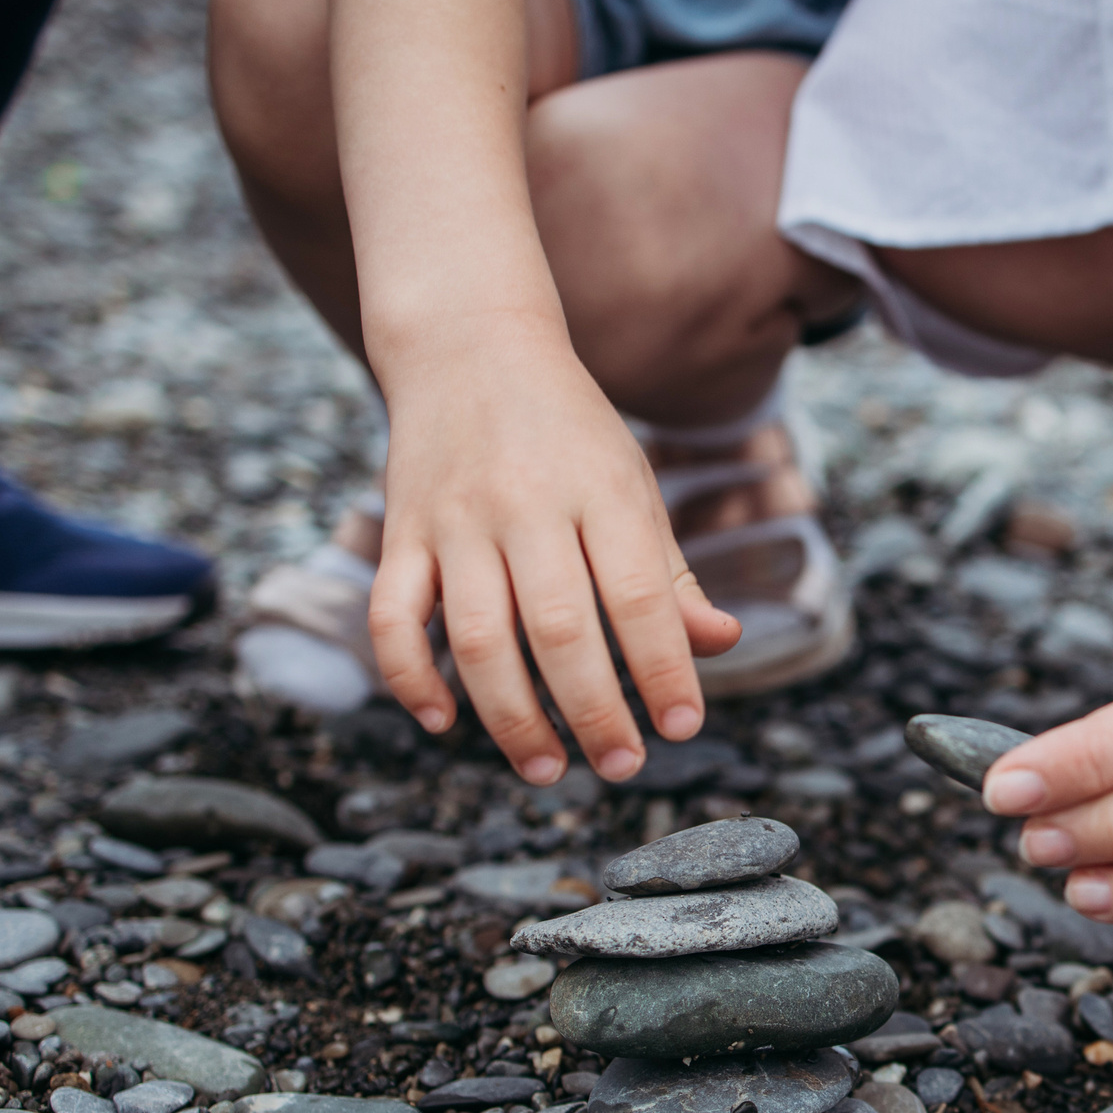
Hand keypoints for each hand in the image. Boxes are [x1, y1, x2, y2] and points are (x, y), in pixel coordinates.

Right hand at [367, 328, 741, 783]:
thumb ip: (671, 573)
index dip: (663, 668)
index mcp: (601, 491)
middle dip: (593, 710)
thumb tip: (721, 643)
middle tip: (620, 767)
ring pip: (475, 636)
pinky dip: (409, 675)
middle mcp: (526, 506)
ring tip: (545, 769)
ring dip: (510, 715)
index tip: (682, 728)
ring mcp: (455, 521)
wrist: (468, 343)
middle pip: (558, 628)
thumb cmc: (568, 431)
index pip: (639, 596)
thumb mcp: (633, 486)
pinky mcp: (400, 532)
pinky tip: (440, 721)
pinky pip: (392, 615)